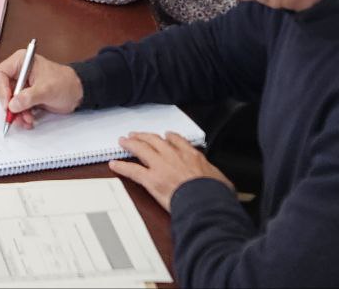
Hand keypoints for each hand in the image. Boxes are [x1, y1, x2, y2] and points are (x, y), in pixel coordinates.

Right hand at [0, 52, 83, 128]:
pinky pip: (18, 107)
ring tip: (27, 121)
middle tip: (15, 116)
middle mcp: (19, 72)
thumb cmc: (64, 83)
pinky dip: (22, 115)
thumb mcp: (47, 89)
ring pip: (10, 101)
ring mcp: (22, 85)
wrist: (78, 93)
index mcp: (21, 62)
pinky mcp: (26, 96)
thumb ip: (29, 97)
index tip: (8, 104)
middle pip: (3, 89)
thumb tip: (13, 105)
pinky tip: (29, 121)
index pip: (0, 73)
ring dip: (16, 113)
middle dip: (10, 105)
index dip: (1, 89)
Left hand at [110, 132, 233, 211]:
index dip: (169, 137)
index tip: (166, 136)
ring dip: (130, 143)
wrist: (205, 202)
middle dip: (145, 136)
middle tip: (137, 134)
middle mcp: (173, 156)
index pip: (177, 141)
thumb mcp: (221, 181)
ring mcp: (160, 166)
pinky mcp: (151, 179)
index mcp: (191, 155)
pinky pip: (132, 169)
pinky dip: (121, 166)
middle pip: (155, 140)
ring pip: (141, 149)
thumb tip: (224, 186)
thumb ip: (217, 179)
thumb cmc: (214, 194)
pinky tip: (114, 164)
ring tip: (123, 141)